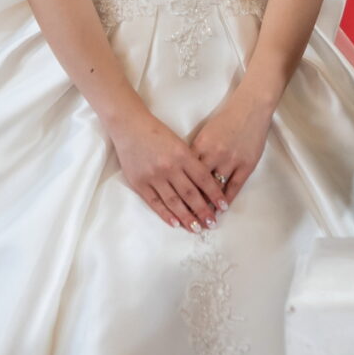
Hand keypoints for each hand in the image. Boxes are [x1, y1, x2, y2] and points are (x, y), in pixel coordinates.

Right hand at [107, 109, 222, 231]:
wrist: (129, 126)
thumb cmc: (157, 133)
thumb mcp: (178, 143)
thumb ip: (190, 162)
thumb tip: (204, 186)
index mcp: (182, 154)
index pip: (203, 179)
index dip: (215, 194)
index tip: (223, 207)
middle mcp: (169, 166)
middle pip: (190, 194)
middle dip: (203, 211)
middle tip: (212, 223)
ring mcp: (153, 176)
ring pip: (174, 202)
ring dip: (186, 217)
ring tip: (196, 228)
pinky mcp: (139, 183)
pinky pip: (155, 202)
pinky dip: (165, 214)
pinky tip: (175, 223)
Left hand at [189, 87, 271, 208]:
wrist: (250, 108)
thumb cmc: (226, 119)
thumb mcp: (205, 133)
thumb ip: (196, 151)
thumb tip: (186, 170)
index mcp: (200, 145)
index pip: (185, 172)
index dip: (179, 189)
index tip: (173, 203)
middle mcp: (213, 154)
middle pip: (198, 184)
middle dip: (191, 203)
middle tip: (186, 218)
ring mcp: (231, 161)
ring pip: (215, 189)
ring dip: (208, 205)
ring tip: (203, 218)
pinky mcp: (246, 165)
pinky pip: (234, 187)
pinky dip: (226, 199)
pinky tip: (221, 208)